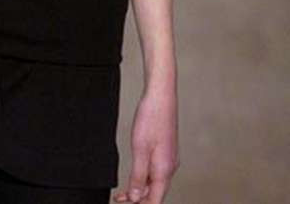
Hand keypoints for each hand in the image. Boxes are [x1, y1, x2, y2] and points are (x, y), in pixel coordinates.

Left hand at [113, 85, 178, 202]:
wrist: (161, 95)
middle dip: (138, 200)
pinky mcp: (166, 150)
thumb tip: (137, 198)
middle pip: (155, 193)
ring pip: (155, 182)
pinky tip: (135, 175)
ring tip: (123, 192)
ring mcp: (168, 158)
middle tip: (119, 200)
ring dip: (140, 190)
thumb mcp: (140, 149)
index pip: (155, 200)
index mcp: (165, 170)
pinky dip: (144, 177)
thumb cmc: (151, 118)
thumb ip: (138, 176)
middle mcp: (170, 167)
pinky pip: (156, 171)